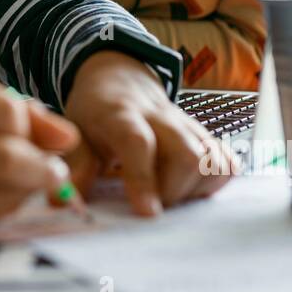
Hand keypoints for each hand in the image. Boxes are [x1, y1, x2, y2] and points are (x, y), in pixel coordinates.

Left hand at [62, 50, 237, 216]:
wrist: (119, 79)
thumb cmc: (95, 112)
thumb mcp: (75, 132)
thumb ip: (75, 166)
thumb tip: (65, 201)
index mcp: (122, 115)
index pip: (139, 143)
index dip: (143, 178)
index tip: (147, 213)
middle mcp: (161, 117)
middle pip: (187, 155)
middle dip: (173, 192)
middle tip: (150, 204)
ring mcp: (187, 125)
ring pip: (212, 161)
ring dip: (193, 190)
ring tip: (166, 194)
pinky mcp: (205, 135)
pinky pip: (226, 163)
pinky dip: (212, 183)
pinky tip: (186, 187)